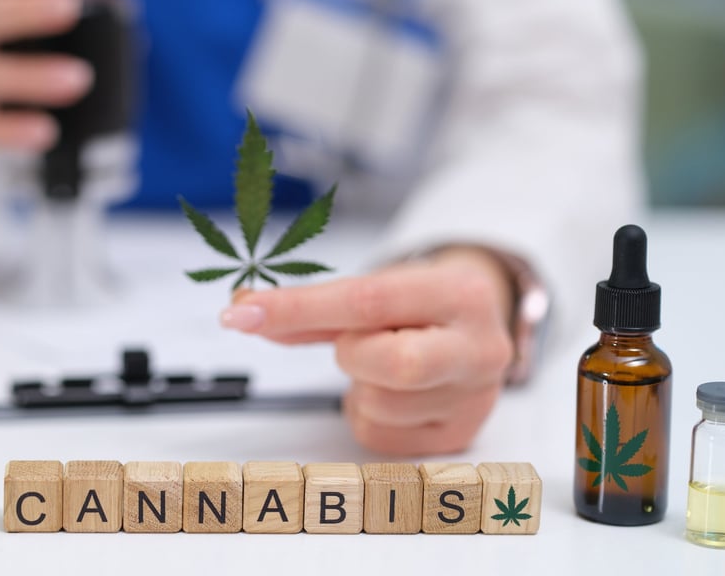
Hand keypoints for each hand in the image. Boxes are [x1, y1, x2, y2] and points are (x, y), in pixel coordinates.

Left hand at [220, 247, 514, 454]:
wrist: (479, 325)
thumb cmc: (423, 304)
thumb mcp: (380, 288)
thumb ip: (314, 307)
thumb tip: (246, 311)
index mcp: (459, 295)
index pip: (368, 300)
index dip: (298, 307)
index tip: (244, 311)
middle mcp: (479, 349)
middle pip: (393, 363)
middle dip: (354, 354)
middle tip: (355, 344)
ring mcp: (474, 399)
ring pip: (378, 403)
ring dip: (359, 384)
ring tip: (384, 363)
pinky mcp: (458, 436)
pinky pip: (377, 436)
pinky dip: (366, 413)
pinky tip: (390, 393)